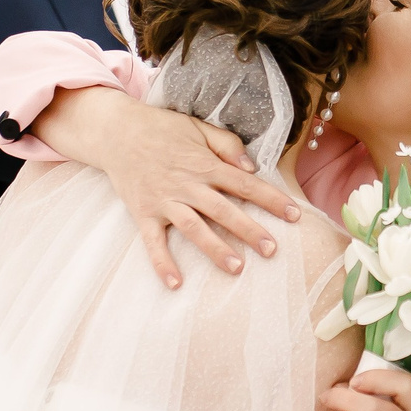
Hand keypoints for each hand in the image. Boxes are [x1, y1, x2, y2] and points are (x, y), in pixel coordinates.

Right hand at [34, 85, 298, 288]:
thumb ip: (227, 144)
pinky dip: (162, 264)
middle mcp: (187, 185)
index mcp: (205, 164)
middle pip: (224, 210)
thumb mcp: (198, 126)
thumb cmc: (161, 128)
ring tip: (236, 268)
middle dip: (249, 230)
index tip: (294, 215)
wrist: (115, 131)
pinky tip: (175, 284)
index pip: (245, 184)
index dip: (271, 199)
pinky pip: (153, 242)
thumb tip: (251, 166)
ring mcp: (165, 201)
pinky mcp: (143, 213)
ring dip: (215, 249)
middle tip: (272, 250)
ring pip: (194, 228)